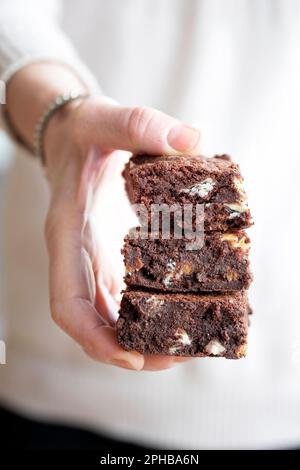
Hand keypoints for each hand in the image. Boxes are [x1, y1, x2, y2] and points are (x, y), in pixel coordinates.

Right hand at [44, 96, 200, 370]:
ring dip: (136, 338)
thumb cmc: (84, 132)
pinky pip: (117, 297)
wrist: (72, 134)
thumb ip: (141, 125)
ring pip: (104, 315)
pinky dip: (139, 315)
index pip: (67, 302)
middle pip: (90, 321)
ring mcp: (88, 259)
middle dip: (127, 349)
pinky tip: (169, 316)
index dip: (94, 337)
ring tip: (182, 346)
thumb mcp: (106, 120)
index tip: (131, 357)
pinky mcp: (104, 256)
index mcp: (68, 233)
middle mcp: (74, 255)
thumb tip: (192, 139)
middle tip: (176, 357)